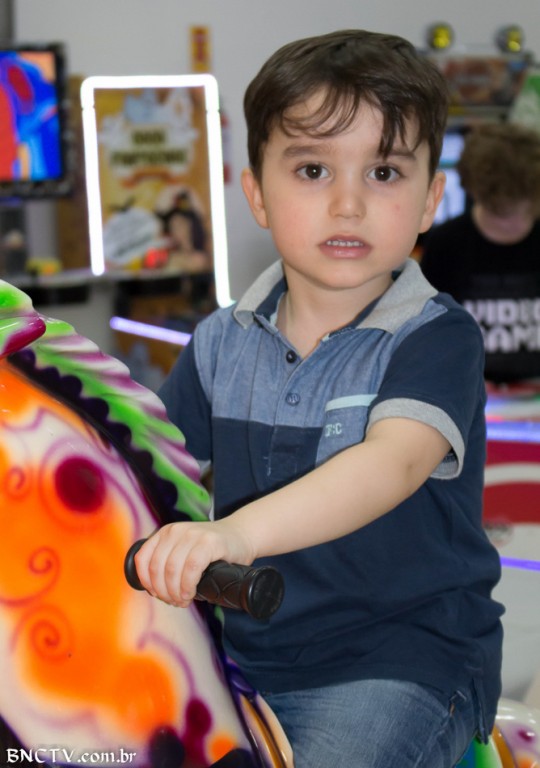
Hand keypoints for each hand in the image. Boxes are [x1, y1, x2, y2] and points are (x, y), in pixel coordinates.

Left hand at [133, 518, 254, 606]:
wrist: (242, 536)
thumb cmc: (213, 551)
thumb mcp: (185, 551)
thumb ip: (169, 562)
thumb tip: (155, 590)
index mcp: (166, 533)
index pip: (143, 559)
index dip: (146, 582)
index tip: (157, 595)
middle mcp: (176, 531)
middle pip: (157, 568)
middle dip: (163, 592)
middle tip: (174, 602)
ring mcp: (192, 534)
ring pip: (172, 570)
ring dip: (175, 592)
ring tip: (183, 600)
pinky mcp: (209, 542)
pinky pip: (191, 568)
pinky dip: (188, 586)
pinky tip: (191, 594)